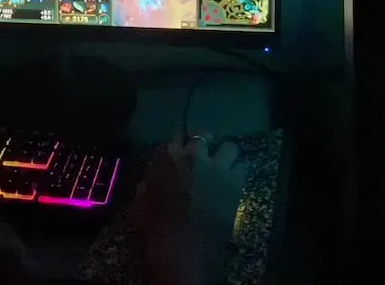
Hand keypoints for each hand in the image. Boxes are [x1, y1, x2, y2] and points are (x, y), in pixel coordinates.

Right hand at [132, 135, 247, 284]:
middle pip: (203, 134)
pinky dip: (237, 173)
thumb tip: (152, 178)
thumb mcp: (141, 201)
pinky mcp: (236, 183)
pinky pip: (242, 168)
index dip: (179, 144)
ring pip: (229, 147)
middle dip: (202, 143)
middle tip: (202, 156)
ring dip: (224, 155)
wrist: (184, 249)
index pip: (175, 135)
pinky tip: (232, 182)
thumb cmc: (156, 227)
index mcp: (168, 156)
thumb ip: (148, 183)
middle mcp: (195, 155)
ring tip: (221, 167)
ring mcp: (218, 168)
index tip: (180, 152)